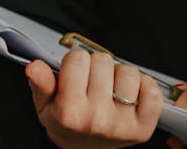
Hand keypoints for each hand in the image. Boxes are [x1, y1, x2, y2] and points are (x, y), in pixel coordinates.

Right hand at [26, 50, 162, 148]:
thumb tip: (34, 66)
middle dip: (98, 67)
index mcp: (69, 112)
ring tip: (111, 89)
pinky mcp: (143, 127)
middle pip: (103, 61)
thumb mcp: (47, 106)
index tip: (76, 72)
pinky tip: (131, 95)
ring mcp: (121, 124)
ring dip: (121, 75)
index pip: (77, 59)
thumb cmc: (68, 124)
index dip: (76, 62)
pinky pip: (152, 90)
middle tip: (93, 82)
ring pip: (129, 72)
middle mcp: (96, 119)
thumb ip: (41, 84)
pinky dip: (145, 86)